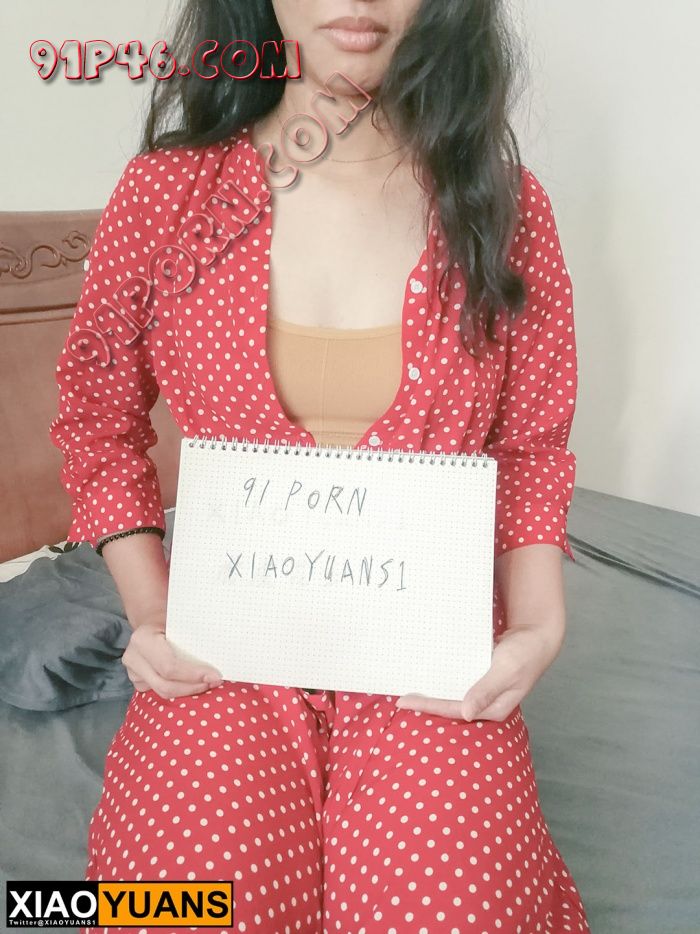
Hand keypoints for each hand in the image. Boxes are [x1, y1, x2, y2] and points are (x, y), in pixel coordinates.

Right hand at [122, 618, 223, 699]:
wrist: (152, 623)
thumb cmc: (169, 620)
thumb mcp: (180, 623)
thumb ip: (194, 638)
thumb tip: (219, 653)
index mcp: (142, 639)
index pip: (169, 666)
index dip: (193, 674)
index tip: (215, 675)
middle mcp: (133, 657)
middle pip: (166, 685)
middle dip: (193, 686)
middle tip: (214, 682)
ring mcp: (132, 672)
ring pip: (163, 692)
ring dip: (188, 690)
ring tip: (207, 683)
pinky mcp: (138, 682)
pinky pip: (159, 692)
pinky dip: (179, 691)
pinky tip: (192, 684)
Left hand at [395, 621, 564, 720]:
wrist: (538, 636)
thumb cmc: (525, 653)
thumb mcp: (506, 670)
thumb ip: (486, 690)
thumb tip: (466, 713)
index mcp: (493, 708)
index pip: (453, 711)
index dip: (428, 706)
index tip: (404, 702)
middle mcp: (486, 703)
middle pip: (450, 706)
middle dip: (426, 703)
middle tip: (400, 698)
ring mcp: (483, 690)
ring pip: (452, 695)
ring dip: (432, 691)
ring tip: (409, 688)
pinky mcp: (481, 678)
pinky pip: (458, 681)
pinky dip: (443, 678)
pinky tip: (429, 674)